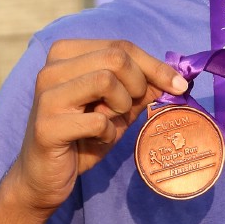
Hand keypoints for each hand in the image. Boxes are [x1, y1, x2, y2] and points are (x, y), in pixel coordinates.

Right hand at [11, 39, 186, 215]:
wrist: (44, 177)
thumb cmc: (83, 138)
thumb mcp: (118, 109)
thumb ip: (142, 90)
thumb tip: (177, 79)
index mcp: (66, 55)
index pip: (120, 46)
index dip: (155, 65)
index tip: (180, 85)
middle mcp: (52, 68)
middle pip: (116, 58)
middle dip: (138, 85)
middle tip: (132, 108)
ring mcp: (46, 95)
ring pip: (105, 80)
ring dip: (121, 106)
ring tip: (111, 122)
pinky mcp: (47, 125)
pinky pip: (97, 120)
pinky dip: (107, 133)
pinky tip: (96, 140)